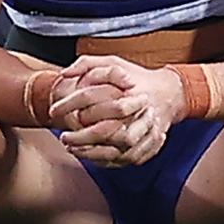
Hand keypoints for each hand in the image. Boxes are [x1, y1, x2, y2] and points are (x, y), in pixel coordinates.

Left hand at [51, 55, 187, 166]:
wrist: (169, 95)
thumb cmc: (137, 78)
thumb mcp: (114, 62)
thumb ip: (87, 63)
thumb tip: (65, 73)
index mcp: (127, 88)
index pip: (90, 96)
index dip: (68, 104)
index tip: (53, 110)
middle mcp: (138, 110)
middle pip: (104, 131)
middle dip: (79, 137)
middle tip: (63, 136)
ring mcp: (146, 131)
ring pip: (114, 150)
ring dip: (89, 152)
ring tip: (72, 148)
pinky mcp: (148, 146)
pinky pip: (123, 160)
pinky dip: (103, 160)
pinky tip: (89, 155)